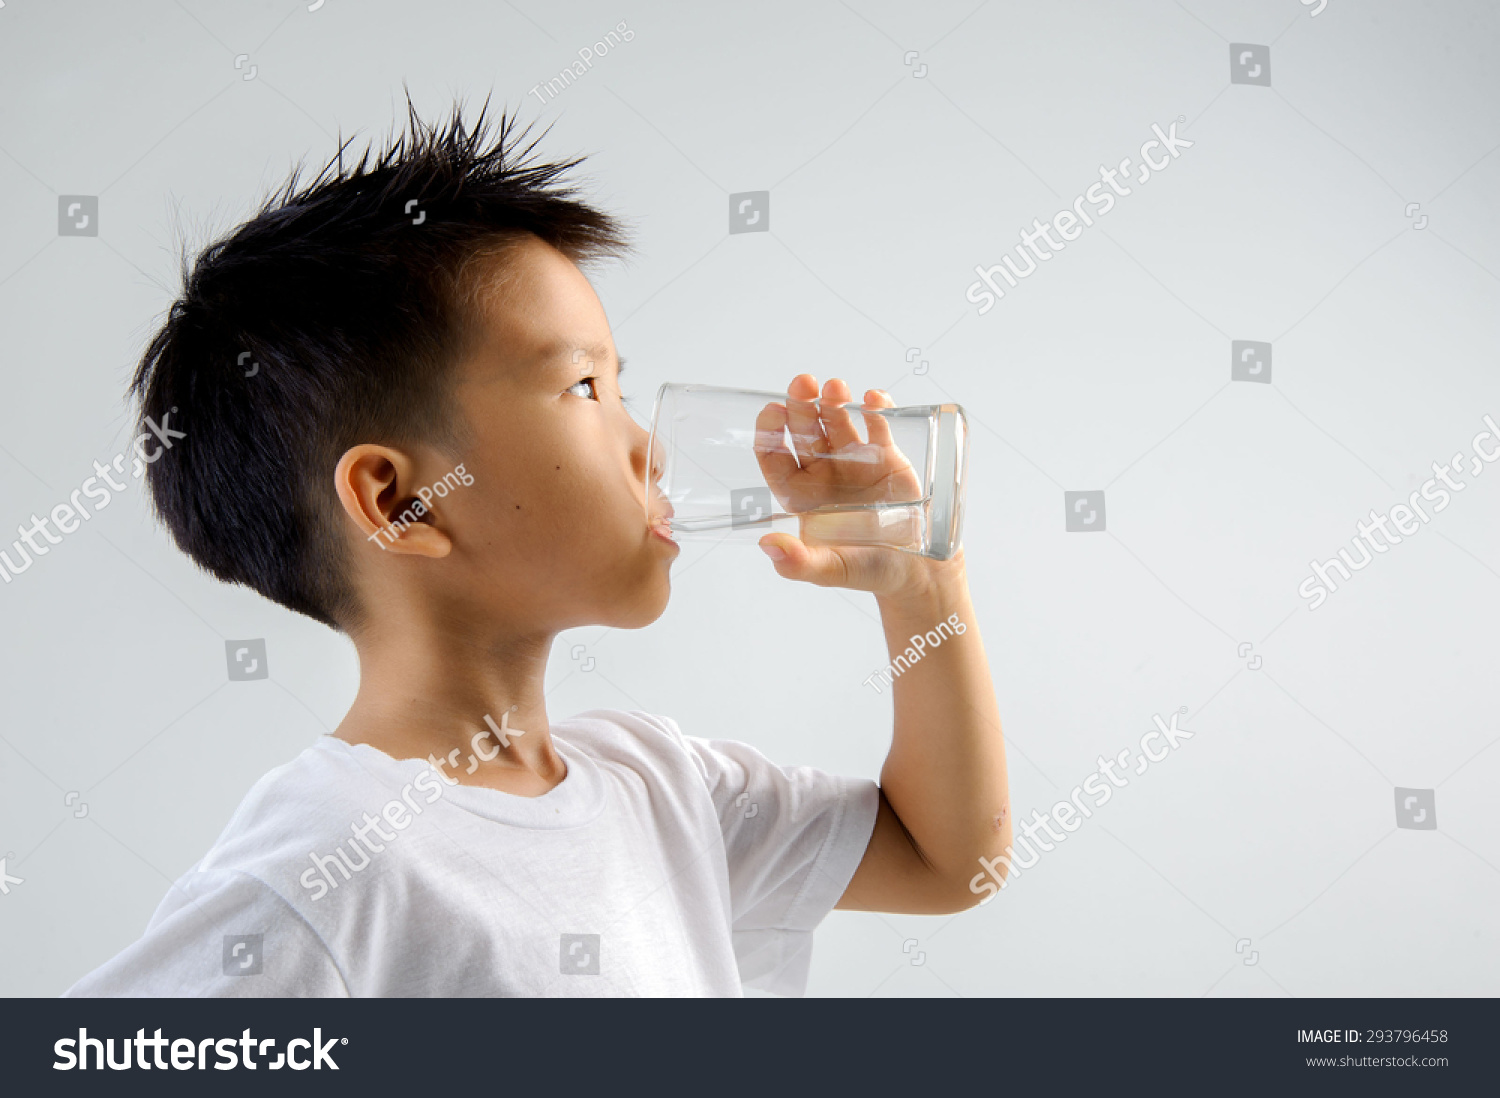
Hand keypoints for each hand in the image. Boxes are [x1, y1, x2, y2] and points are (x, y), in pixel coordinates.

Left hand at [752, 375, 950, 595]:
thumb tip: (767, 546)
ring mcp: (854, 461)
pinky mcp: (886, 456)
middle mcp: (823, 472)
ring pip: (837, 421)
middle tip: (803, 384)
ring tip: (836, 387)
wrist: (915, 570)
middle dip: (801, 405)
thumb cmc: (866, 570)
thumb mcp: (830, 571)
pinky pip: (877, 424)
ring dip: (834, 401)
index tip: (773, 412)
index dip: (771, 433)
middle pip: (805, 431)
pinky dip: (876, 408)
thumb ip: (797, 564)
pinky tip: (873, 399)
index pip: (775, 457)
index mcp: (801, 494)